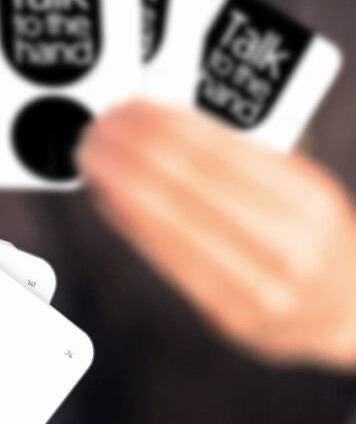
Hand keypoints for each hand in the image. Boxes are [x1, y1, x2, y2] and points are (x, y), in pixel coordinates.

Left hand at [77, 100, 355, 369]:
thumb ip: (248, 159)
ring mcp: (259, 288)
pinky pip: (169, 263)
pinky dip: (133, 226)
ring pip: (173, 226)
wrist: (346, 312)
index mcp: (311, 202)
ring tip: (93, 160)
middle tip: (99, 128)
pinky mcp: (228, 316)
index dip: (169, 127)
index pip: (225, 155)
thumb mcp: (302, 189)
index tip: (131, 107)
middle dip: (135, 152)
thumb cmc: (311, 240)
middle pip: (192, 188)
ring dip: (122, 186)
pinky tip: (109, 201)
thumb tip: (165, 125)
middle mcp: (289, 247)